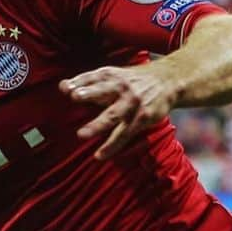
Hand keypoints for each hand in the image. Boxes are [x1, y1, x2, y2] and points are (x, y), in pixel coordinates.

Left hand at [59, 65, 175, 159]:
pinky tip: (100, 155)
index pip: (93, 77)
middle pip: (103, 91)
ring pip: (113, 115)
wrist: (169, 80)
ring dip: (97, 124)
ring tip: (82, 134)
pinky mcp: (142, 118)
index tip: (64, 88)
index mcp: (113, 75)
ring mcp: (133, 103)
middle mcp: (122, 87)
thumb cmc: (135, 80)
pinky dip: (112, 146)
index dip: (79, 82)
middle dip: (90, 93)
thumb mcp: (116, 75)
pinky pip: (124, 134)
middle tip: (75, 96)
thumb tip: (62, 87)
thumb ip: (91, 83)